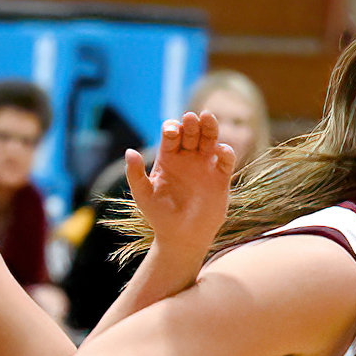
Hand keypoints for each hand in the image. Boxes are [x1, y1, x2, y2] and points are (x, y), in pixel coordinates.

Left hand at [126, 111, 235, 253]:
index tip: (172, 132)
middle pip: (192, 132)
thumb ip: (135, 174)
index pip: (172, 134)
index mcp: (168, 158)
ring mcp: (205, 166)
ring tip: (207, 117)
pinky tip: (221, 150)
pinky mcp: (220, 178)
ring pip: (210, 139)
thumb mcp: (143, 195)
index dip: (172, 128)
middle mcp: (187, 158)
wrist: (182, 237)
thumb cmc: (159, 217)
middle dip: (191, 123)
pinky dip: (226, 152)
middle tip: (191, 118)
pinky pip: (226, 160)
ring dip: (210, 127)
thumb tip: (129, 151)